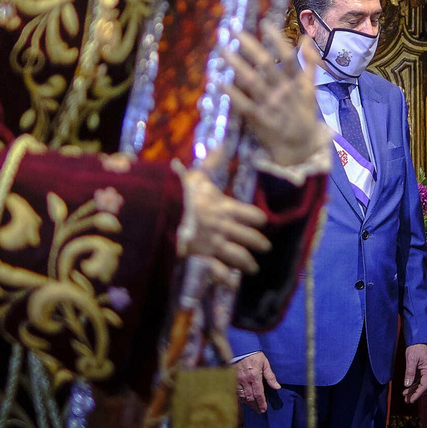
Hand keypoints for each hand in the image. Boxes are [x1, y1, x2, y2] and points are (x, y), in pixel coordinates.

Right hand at [174, 147, 270, 283]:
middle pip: (250, 237)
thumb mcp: (196, 174)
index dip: (257, 218)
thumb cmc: (178, 191)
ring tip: (253, 267)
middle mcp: (224, 227)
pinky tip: (232, 282)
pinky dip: (225, 278)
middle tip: (265, 247)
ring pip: (239, 256)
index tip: (262, 221)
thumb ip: (211, 162)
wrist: (160, 211)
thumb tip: (221, 144)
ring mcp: (214, 244)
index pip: (251, 214)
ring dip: (248, 263)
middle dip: (259, 242)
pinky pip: (217, 270)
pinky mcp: (201, 257)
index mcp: (225, 206)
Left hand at [224, 25, 329, 166]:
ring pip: (251, 81)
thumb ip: (310, 63)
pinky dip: (230, 92)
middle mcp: (283, 91)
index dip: (277, 39)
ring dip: (236, 64)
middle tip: (234, 31)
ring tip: (222, 50)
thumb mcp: (311, 88)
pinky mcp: (258, 119)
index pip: (289, 57)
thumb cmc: (303, 113)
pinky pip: (242, 103)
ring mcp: (270, 105)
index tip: (264, 23)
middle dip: (250, 46)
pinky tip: (218, 80)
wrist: (300, 146)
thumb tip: (306, 38)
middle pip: (266, 64)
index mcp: (297, 82)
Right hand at [236, 351, 280, 413]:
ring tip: (253, 407)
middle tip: (259, 411)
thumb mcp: (265, 363)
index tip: (264, 409)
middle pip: (250, 398)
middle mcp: (245, 381)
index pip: (258, 394)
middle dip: (255, 406)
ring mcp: (238, 381)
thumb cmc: (254, 355)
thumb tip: (277, 387)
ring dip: (248, 404)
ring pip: (242, 397)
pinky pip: (237, 392)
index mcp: (255, 377)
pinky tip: (245, 401)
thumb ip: (270, 376)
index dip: (261, 403)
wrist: (241, 348)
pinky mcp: (233, 380)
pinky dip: (241, 398)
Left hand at [402, 343, 426, 403]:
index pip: (424, 386)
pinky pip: (422, 379)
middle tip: (406, 400)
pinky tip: (409, 387)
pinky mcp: (426, 368)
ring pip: (423, 383)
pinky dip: (416, 384)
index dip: (418, 394)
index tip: (411, 400)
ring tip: (405, 395)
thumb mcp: (411, 359)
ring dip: (415, 390)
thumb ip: (409, 372)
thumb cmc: (416, 346)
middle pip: (424, 387)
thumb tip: (407, 385)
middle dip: (415, 394)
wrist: (421, 337)